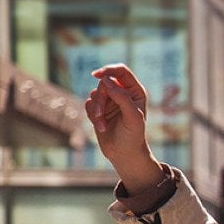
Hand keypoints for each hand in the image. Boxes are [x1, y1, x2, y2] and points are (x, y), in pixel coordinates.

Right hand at [85, 64, 162, 193]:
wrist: (125, 154)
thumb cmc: (133, 136)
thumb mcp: (132, 116)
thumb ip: (121, 97)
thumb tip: (107, 80)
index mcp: (135, 92)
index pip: (121, 71)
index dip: (109, 70)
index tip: (97, 75)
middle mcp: (123, 94)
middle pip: (104, 83)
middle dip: (100, 99)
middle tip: (101, 114)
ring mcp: (111, 101)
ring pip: (94, 94)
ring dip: (95, 110)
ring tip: (102, 126)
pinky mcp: (100, 110)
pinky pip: (88, 104)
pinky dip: (92, 115)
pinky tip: (100, 127)